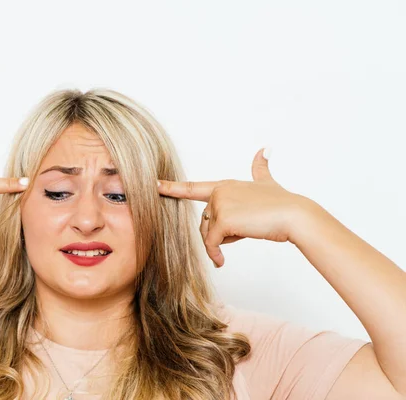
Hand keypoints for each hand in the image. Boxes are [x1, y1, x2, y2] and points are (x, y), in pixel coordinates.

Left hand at [157, 148, 309, 267]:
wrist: (294, 215)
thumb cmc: (282, 203)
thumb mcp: (266, 184)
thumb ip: (260, 169)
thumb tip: (265, 149)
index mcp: (225, 185)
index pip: (193, 188)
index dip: (172, 188)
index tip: (154, 185)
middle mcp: (219, 192)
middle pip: (205, 222)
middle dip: (219, 234)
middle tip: (245, 230)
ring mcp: (220, 204)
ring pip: (208, 234)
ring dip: (221, 243)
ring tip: (246, 234)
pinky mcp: (222, 219)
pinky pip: (211, 242)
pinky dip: (215, 254)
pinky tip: (220, 261)